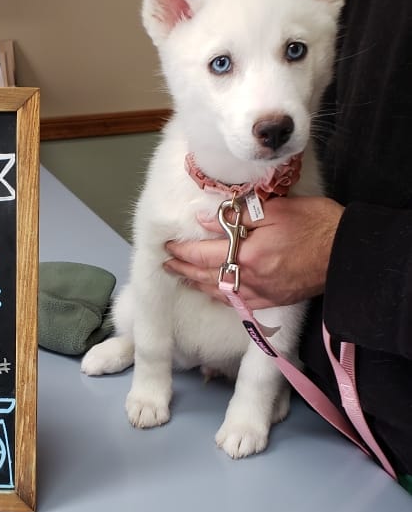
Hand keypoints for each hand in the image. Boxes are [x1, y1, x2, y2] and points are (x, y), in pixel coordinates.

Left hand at [163, 196, 344, 308]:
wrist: (346, 253)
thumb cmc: (315, 224)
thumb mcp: (276, 209)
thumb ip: (238, 216)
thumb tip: (204, 220)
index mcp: (248, 254)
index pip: (203, 254)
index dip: (182, 250)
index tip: (168, 245)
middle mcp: (249, 279)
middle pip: (205, 276)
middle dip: (183, 269)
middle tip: (167, 263)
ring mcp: (260, 293)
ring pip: (219, 292)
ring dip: (197, 284)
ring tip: (182, 276)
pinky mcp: (272, 301)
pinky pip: (237, 302)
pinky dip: (220, 295)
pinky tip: (212, 291)